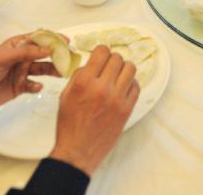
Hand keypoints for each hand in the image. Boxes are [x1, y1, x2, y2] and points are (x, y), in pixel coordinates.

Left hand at [0, 34, 58, 116]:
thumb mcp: (1, 59)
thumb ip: (24, 53)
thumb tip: (47, 48)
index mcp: (16, 46)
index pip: (38, 39)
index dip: (52, 39)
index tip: (66, 41)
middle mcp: (21, 58)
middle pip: (44, 54)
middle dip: (57, 56)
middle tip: (69, 59)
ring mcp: (21, 72)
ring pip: (42, 69)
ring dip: (52, 71)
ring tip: (61, 73)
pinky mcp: (20, 87)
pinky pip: (34, 85)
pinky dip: (37, 86)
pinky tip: (37, 87)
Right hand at [49, 46, 139, 175]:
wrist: (78, 150)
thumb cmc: (69, 124)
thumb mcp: (66, 95)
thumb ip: (79, 76)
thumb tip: (91, 62)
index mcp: (85, 82)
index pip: (102, 52)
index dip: (101, 52)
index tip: (101, 56)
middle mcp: (102, 87)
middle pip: (117, 58)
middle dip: (112, 60)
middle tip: (108, 68)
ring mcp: (117, 98)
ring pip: (130, 69)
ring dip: (123, 69)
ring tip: (117, 76)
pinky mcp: (127, 109)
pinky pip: (136, 86)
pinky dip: (130, 84)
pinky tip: (122, 89)